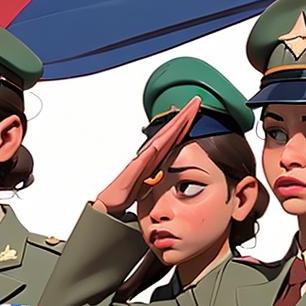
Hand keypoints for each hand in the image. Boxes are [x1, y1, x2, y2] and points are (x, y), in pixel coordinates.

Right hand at [95, 96, 200, 215]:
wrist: (109, 203)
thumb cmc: (126, 192)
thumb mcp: (150, 182)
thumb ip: (158, 174)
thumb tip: (168, 170)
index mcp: (154, 157)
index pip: (173, 137)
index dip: (184, 124)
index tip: (195, 111)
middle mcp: (148, 155)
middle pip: (168, 132)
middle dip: (182, 117)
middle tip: (196, 102)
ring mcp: (140, 161)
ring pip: (159, 140)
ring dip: (171, 127)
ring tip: (183, 114)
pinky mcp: (132, 172)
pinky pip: (143, 159)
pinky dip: (152, 150)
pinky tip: (160, 142)